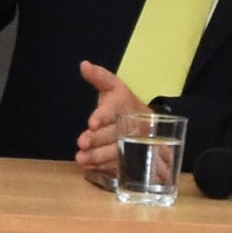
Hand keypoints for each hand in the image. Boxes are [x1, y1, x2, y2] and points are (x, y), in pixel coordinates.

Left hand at [71, 60, 152, 182]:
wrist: (149, 125)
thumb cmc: (125, 105)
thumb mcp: (115, 88)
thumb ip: (100, 77)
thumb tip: (84, 65)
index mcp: (124, 106)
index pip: (112, 111)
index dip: (102, 117)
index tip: (92, 123)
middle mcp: (130, 126)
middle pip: (112, 134)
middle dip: (98, 139)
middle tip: (83, 142)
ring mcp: (131, 145)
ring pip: (114, 152)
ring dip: (98, 156)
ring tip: (81, 159)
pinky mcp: (129, 160)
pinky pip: (117, 165)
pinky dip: (102, 167)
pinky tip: (88, 167)